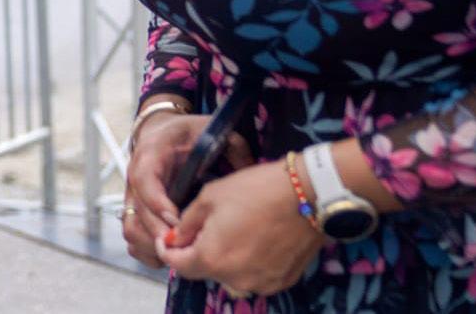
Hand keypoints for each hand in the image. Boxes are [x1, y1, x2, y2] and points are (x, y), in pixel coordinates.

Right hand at [123, 112, 250, 267]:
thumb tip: (247, 174)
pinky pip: (132, 237)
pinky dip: (147, 250)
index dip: (159, 204)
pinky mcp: (135, 210)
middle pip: (137, 213)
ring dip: (153, 247)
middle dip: (161, 236)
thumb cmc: (187, 133)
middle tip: (187, 248)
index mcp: (151, 154)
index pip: (144, 180)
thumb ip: (233, 148)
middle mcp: (135, 176)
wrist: (163, 131)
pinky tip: (171, 255)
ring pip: (131, 229)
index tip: (180, 222)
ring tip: (180, 254)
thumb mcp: (211, 131)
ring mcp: (133, 196)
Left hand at [156, 160, 324, 297]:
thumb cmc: (256, 190)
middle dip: (198, 251)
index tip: (167, 240)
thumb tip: (177, 237)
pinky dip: (248, 262)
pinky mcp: (282, 281)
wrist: (308, 194)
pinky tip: (255, 239)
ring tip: (233, 231)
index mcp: (211, 259)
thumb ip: (188, 223)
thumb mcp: (210, 197)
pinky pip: (255, 275)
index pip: (179, 266)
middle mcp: (235, 279)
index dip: (169, 251)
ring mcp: (261, 283)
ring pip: (230, 274)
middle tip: (203, 228)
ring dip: (225, 258)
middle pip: (205, 270)